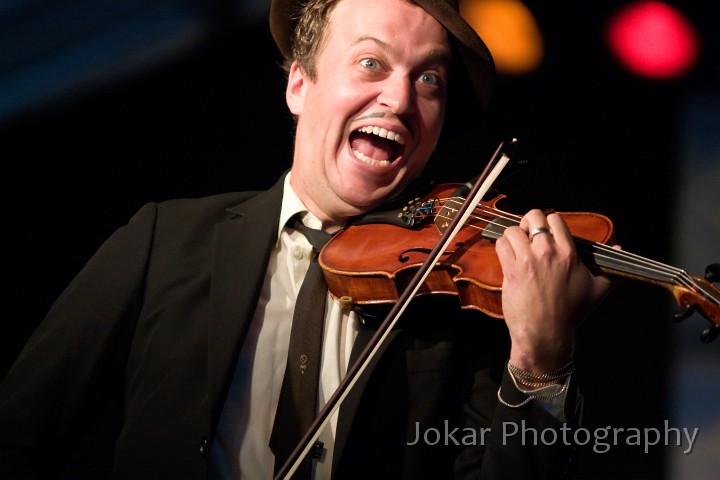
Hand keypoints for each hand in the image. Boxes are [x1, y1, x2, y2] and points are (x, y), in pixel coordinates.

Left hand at [495, 209, 616, 374]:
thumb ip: (610, 268)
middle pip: (533, 217)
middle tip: (526, 234)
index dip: (546, 222)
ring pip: (513, 230)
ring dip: (512, 237)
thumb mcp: (599, 289)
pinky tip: (507, 257)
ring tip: (515, 248)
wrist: (547, 332)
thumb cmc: (571, 313)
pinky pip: (501, 245)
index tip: (542, 232)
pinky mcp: (511, 270)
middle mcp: (548, 252)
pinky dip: (502, 247)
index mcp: (568, 253)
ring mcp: (528, 260)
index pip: (554, 219)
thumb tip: (620, 249)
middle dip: (527, 222)